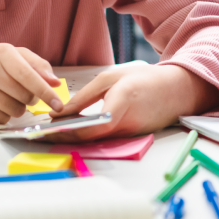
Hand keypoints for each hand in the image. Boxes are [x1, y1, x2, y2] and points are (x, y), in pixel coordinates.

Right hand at [0, 44, 61, 122]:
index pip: (29, 75)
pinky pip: (1, 120)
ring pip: (15, 110)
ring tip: (6, 97)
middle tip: (21, 92)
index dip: (46, 91)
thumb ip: (36, 65)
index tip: (58, 104)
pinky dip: (3, 116)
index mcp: (1, 53)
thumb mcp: (10, 55)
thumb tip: (55, 82)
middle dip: (29, 98)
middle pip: (25, 96)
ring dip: (17, 108)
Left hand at [43, 64, 218, 142]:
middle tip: (40, 136)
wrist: (179, 90)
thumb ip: (86, 96)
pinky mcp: (132, 138)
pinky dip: (88, 137)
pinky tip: (71, 132)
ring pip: (96, 141)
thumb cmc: (146, 79)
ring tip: (49, 133)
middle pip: (90, 138)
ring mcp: (131, 135)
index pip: (92, 125)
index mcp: (123, 103)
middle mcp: (127, 124)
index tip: (47, 129)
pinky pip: (105, 140)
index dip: (68, 131)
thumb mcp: (112, 77)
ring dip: (74, 138)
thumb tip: (63, 111)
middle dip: (64, 138)